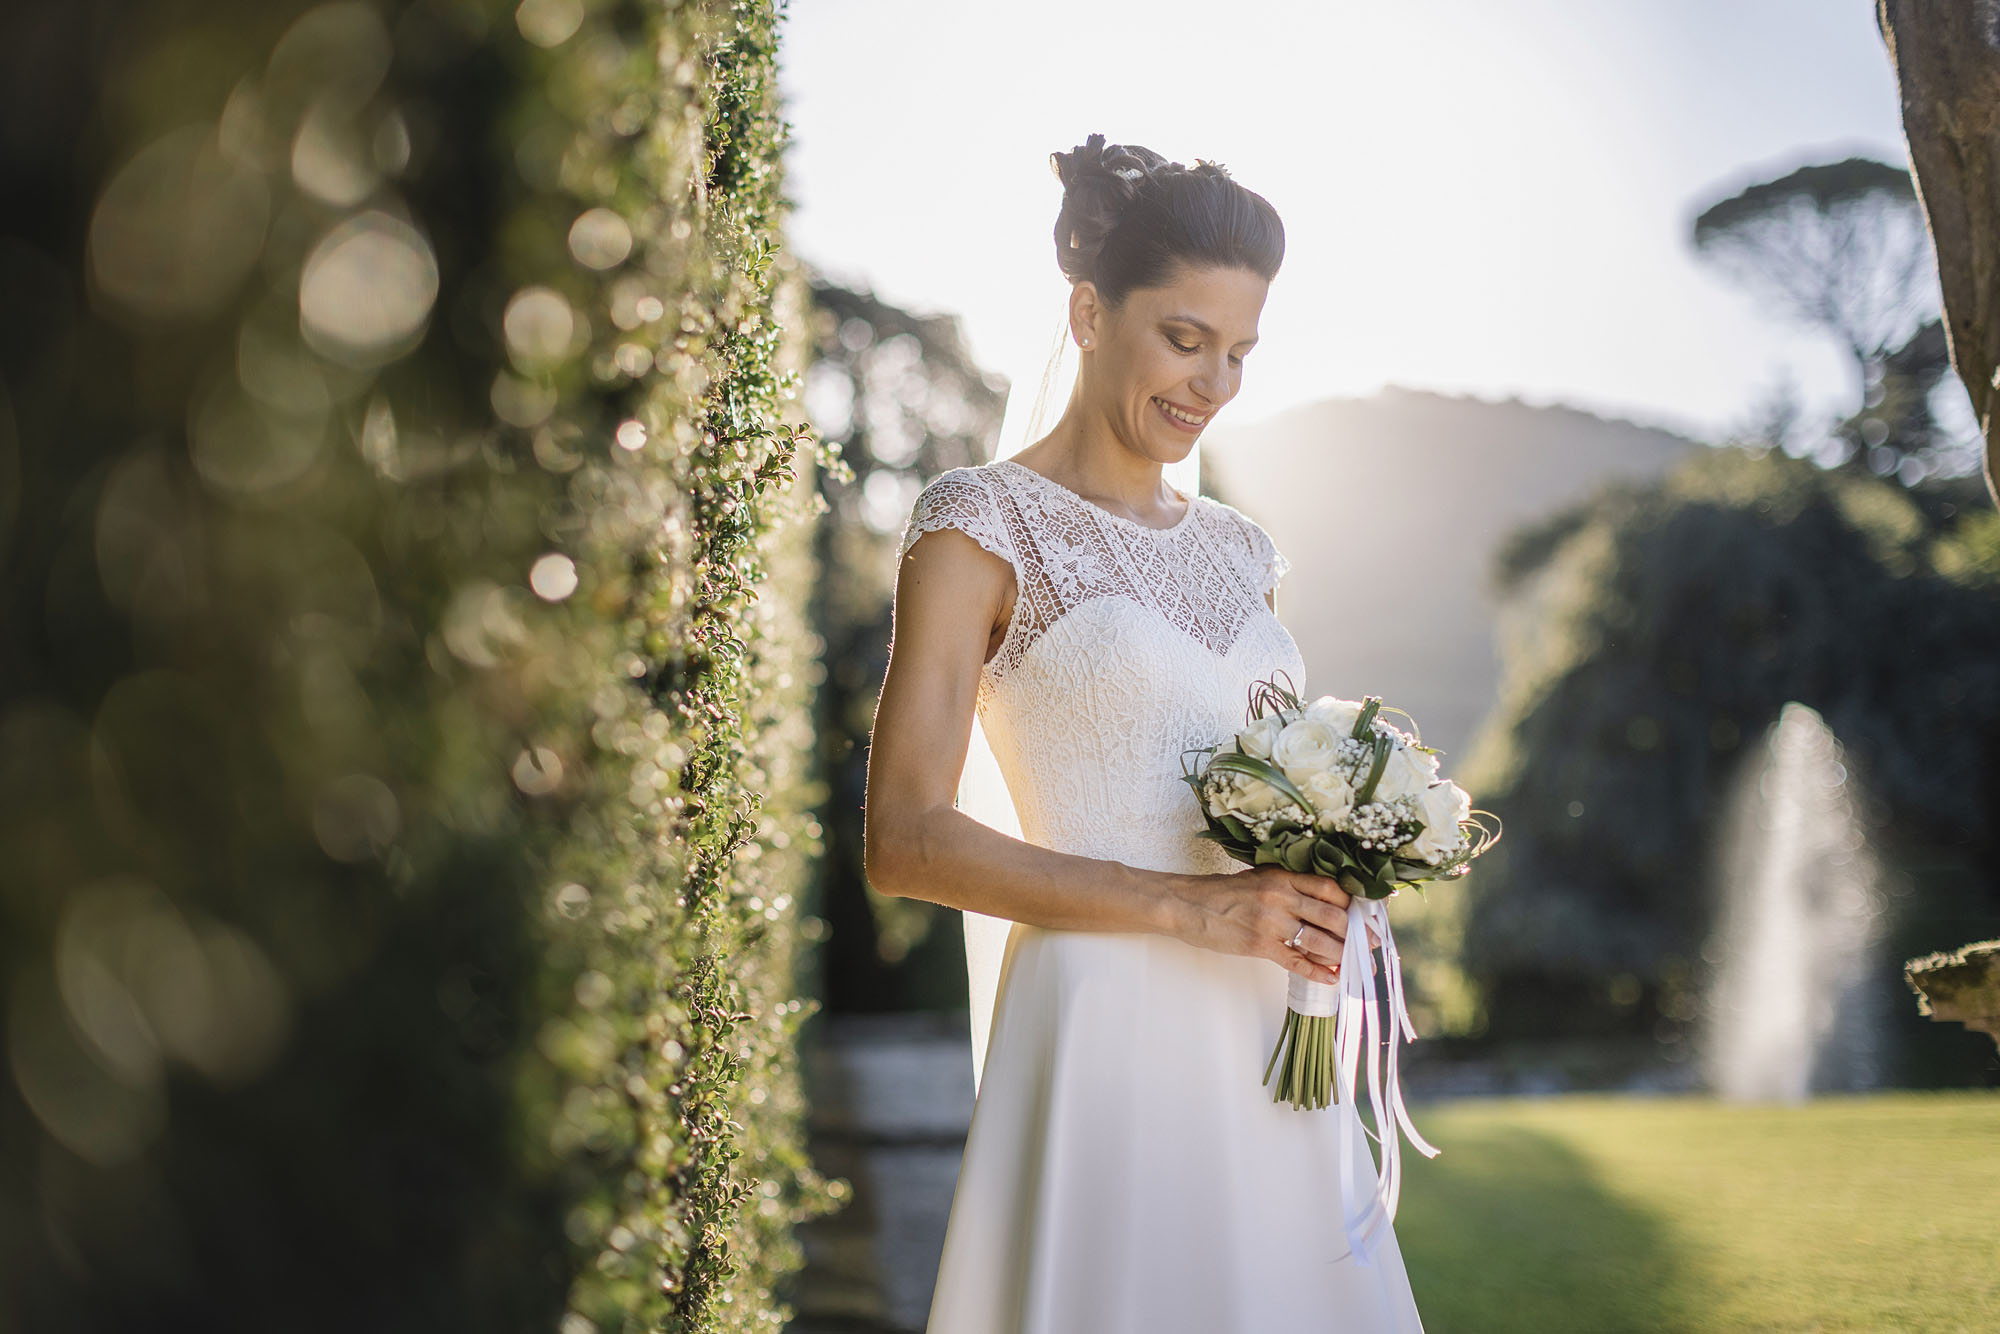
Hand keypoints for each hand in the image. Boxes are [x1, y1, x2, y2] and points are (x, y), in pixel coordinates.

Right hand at [1163, 866, 1363, 985]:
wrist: (1187, 905)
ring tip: (1353, 964)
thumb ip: (1289, 886)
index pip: (1331, 889)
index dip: (1354, 905)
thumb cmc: (1222, 893)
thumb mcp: (1259, 878)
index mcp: (1283, 876)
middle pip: (1333, 916)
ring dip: (1341, 955)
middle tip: (1370, 945)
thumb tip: (1323, 905)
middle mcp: (1281, 896)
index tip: (1367, 917)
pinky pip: (1296, 962)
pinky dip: (1317, 972)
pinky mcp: (1259, 945)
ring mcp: (1270, 922)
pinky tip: (1331, 978)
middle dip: (1356, 934)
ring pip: (1319, 941)